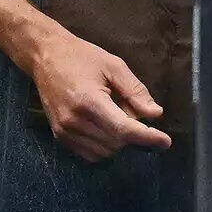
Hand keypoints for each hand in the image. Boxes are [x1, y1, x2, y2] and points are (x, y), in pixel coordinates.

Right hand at [29, 28, 172, 160]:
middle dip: (132, 133)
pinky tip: (104, 125)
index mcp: (89, 101)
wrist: (46, 56)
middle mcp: (74, 121)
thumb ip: (135, 91)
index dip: (148, 138)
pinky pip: (90, 154)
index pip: (123, 129)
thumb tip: (155, 114)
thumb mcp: (113, 66)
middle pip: (116, 143)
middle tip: (130, 109)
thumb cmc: (81, 57)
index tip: (166, 142)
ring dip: (118, 141)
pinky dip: (104, 146)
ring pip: (105, 152)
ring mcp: (64, 132)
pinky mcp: (59, 137)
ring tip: (113, 113)